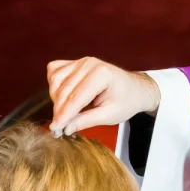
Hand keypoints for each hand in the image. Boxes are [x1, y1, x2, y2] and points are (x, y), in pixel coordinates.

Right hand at [47, 57, 161, 135]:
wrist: (134, 89)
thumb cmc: (126, 101)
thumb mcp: (110, 116)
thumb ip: (86, 121)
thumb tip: (66, 128)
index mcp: (101, 75)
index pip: (75, 98)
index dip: (63, 115)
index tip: (55, 129)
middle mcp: (89, 64)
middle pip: (63, 90)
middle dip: (59, 111)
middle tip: (59, 128)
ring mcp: (81, 61)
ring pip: (55, 80)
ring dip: (55, 99)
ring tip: (65, 114)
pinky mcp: (75, 63)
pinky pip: (55, 72)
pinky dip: (54, 86)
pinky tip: (62, 97)